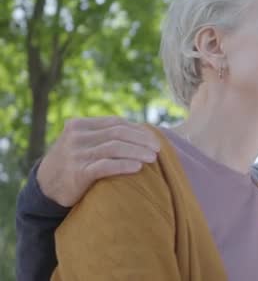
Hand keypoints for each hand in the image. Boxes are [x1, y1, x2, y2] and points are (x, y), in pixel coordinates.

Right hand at [37, 116, 160, 206]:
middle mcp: (76, 137)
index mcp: (79, 125)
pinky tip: (138, 167)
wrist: (45, 188)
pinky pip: (106, 166)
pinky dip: (124, 165)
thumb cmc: (73, 163)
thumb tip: (140, 131)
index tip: (154, 138)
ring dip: (138, 152)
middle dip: (142, 140)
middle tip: (158, 148)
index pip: (115, 122)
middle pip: (118, 133)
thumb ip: (102, 134)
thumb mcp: (82, 142)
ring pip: (115, 148)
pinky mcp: (78, 173)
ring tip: (153, 158)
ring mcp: (76, 154)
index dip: (138, 129)